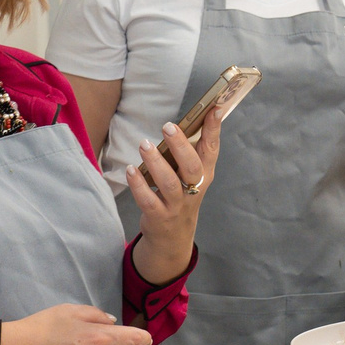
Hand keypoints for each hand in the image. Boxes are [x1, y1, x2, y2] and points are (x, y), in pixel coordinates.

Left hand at [127, 105, 219, 283]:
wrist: (173, 235)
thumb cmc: (181, 195)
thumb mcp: (191, 176)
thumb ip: (188, 152)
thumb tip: (177, 123)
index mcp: (205, 173)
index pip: (212, 148)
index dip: (214, 129)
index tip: (214, 108)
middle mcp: (195, 188)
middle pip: (191, 166)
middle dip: (180, 145)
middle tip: (168, 126)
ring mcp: (178, 204)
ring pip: (169, 183)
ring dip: (155, 163)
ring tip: (144, 145)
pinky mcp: (160, 216)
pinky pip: (148, 200)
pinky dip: (138, 185)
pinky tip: (130, 170)